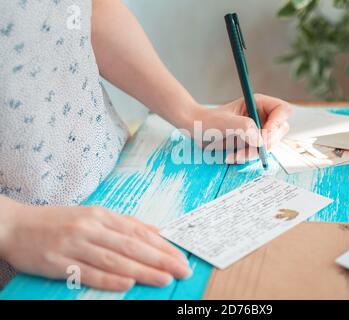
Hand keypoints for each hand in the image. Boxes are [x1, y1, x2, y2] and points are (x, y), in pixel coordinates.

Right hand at [0, 200, 190, 290]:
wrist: (15, 225)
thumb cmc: (59, 222)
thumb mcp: (93, 215)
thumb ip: (125, 224)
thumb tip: (156, 232)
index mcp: (101, 215)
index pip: (139, 232)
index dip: (162, 245)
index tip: (181, 256)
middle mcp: (90, 228)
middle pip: (131, 245)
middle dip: (160, 259)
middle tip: (182, 269)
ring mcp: (74, 245)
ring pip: (114, 259)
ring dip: (142, 270)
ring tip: (164, 278)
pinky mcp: (57, 262)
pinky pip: (88, 273)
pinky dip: (109, 279)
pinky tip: (127, 284)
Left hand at [194, 94, 291, 163]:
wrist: (196, 131)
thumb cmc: (209, 121)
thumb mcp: (227, 122)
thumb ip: (245, 128)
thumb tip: (261, 141)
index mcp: (259, 104)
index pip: (282, 110)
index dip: (277, 123)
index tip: (264, 135)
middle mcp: (262, 116)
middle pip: (280, 130)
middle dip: (266, 142)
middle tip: (253, 147)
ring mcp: (258, 130)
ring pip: (269, 145)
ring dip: (253, 153)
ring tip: (235, 155)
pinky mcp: (252, 143)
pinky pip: (258, 153)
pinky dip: (247, 157)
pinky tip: (232, 156)